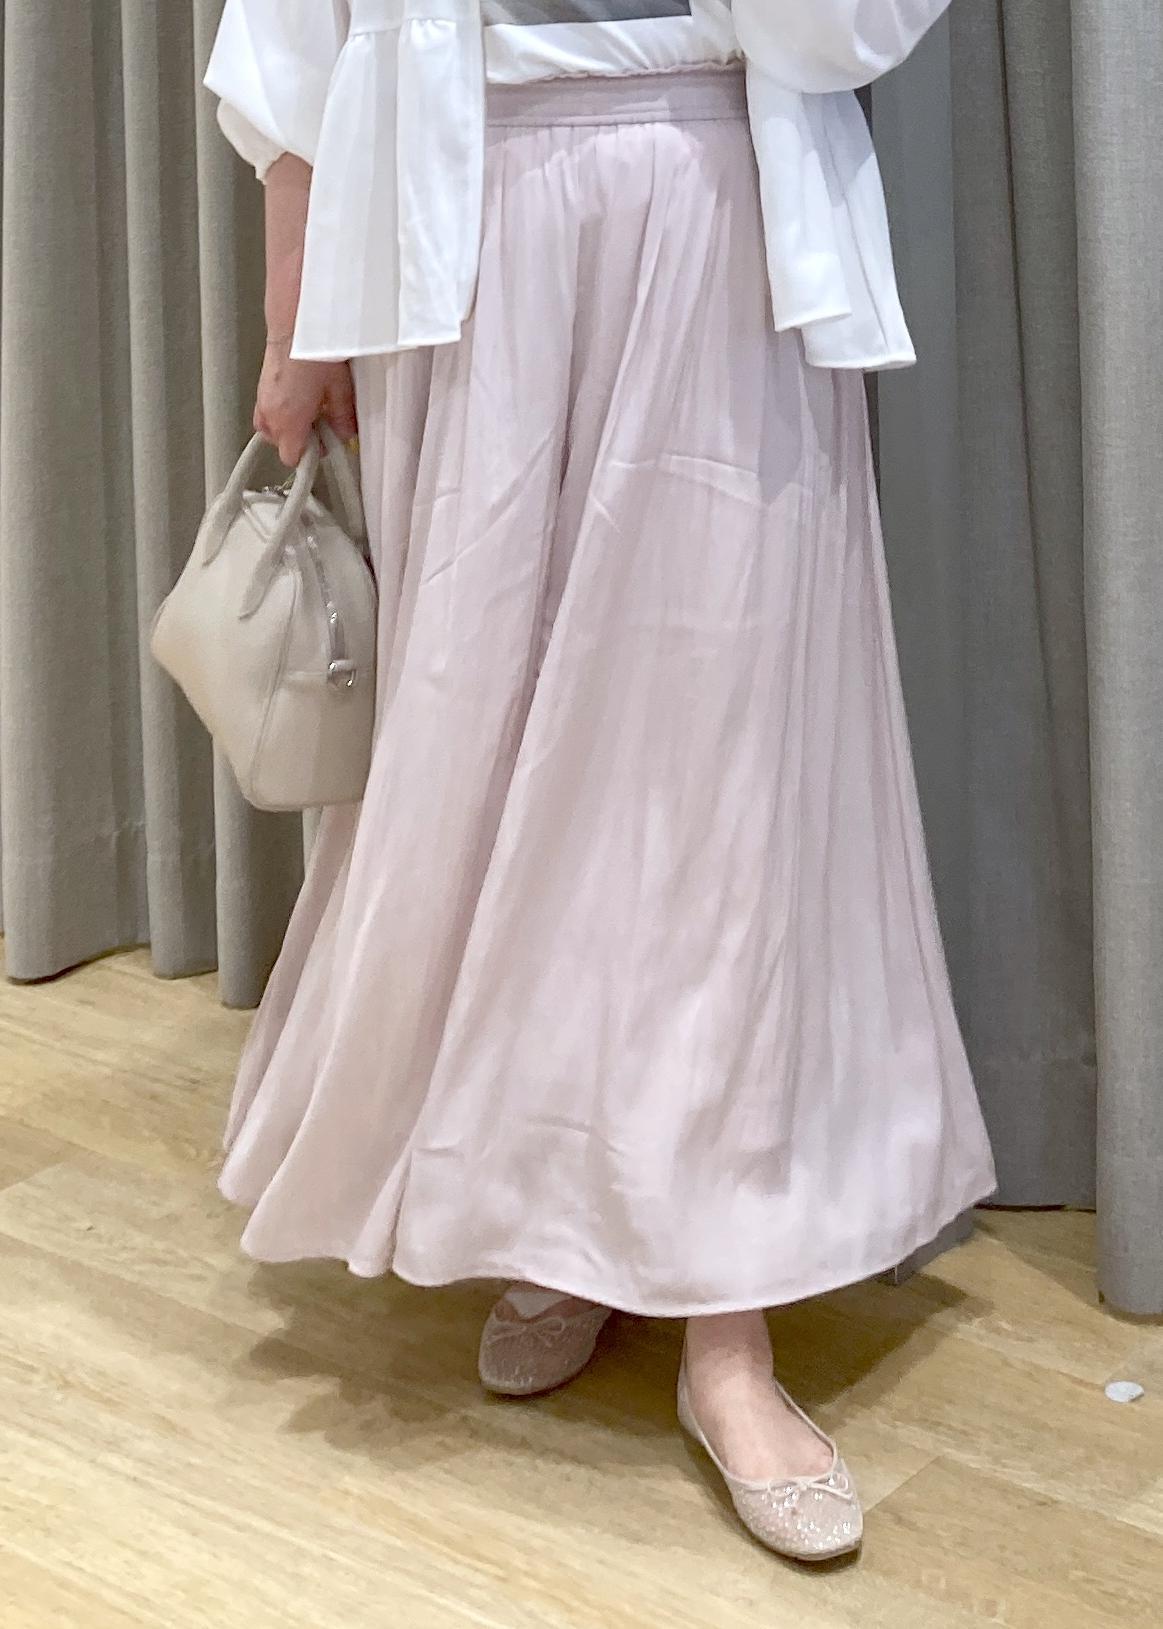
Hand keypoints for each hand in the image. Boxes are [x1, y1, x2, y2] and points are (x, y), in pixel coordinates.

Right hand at [254, 339, 357, 468]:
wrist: (295, 322)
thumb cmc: (314, 351)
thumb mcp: (338, 388)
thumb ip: (341, 416)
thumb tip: (344, 432)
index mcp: (289, 422)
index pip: (292, 457)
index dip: (309, 455)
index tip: (323, 446)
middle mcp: (270, 415)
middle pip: (280, 445)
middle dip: (299, 440)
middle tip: (319, 425)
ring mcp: (261, 400)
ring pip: (270, 429)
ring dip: (287, 426)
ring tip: (307, 410)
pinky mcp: (260, 387)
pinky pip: (265, 411)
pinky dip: (279, 411)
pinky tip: (296, 397)